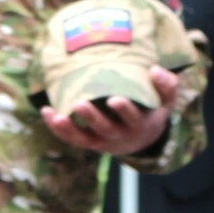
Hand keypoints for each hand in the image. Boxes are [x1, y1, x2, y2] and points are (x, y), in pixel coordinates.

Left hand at [40, 66, 178, 155]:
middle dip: (92, 118)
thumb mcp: (166, 101)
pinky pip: (72, 138)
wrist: (143, 139)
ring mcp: (102, 141)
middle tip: (79, 104)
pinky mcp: (89, 143)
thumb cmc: (152, 111)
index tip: (115, 99)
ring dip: (69, 129)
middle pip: (105, 130)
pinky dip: (58, 129)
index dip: (124, 111)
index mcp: (139, 124)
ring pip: (84, 139)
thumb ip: (167, 85)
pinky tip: (46, 112)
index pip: (132, 119)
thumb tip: (154, 69)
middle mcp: (120, 135)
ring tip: (56, 115)